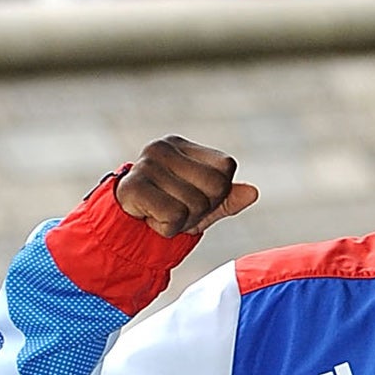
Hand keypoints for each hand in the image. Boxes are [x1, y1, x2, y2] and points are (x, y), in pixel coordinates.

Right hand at [113, 136, 259, 237]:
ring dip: (183, 221)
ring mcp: (145, 164)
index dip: (217, 192)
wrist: (121, 228)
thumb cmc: (165, 210)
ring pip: (196, 204)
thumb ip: (228, 199)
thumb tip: (253, 193)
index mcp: (182, 146)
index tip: (192, 197)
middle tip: (177, 209)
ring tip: (161, 213)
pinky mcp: (133, 186)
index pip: (226, 168)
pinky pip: (175, 216)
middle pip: (216, 186)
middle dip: (203, 209)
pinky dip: (167, 228)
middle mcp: (163, 147)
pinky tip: (150, 218)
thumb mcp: (203, 205)